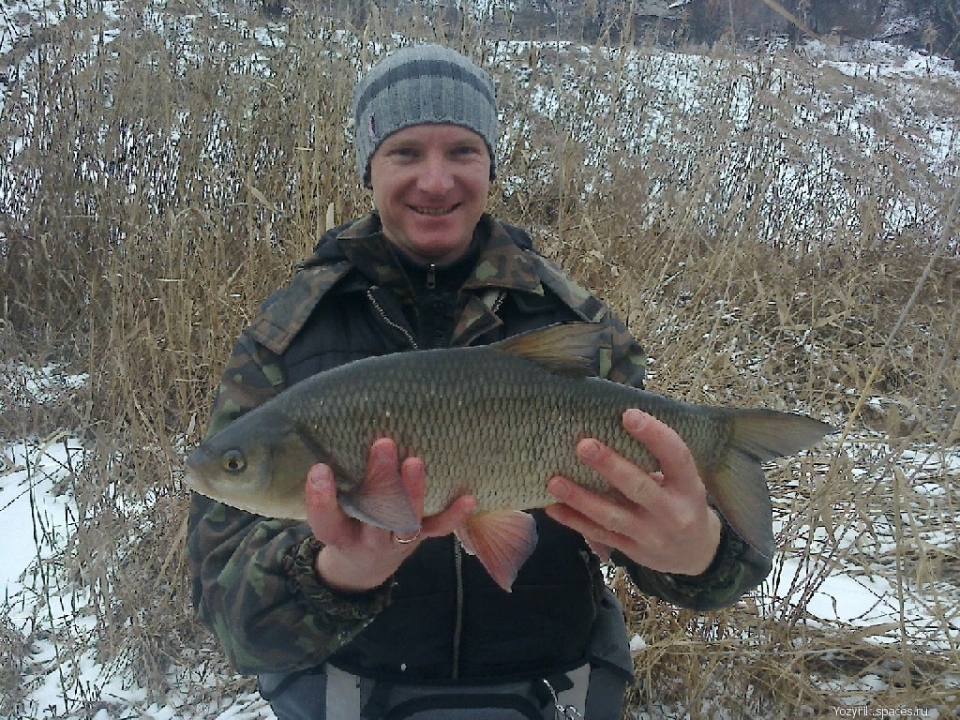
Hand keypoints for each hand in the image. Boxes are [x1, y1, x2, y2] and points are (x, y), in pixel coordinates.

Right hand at [307, 438, 475, 592]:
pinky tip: (468, 498)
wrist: (364, 566)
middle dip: (380, 481)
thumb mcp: (330, 510)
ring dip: (412, 492)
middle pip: (373, 517)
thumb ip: (332, 484)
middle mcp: (366, 541)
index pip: (326, 521)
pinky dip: (454, 516)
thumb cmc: (344, 522)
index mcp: (338, 535)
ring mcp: (395, 543)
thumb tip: (332, 435)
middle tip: (384, 445)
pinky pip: (438, 530)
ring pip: (406, 523)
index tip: (319, 469)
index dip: (321, 499)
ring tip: (415, 462)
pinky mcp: (420, 540)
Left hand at [545, 409, 721, 575]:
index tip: (628, 415)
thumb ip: (657, 460)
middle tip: (583, 445)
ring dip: (581, 498)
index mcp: (689, 487)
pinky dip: (574, 521)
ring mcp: (651, 535)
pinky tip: (552, 507)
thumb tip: (612, 424)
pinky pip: (599, 534)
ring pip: (612, 516)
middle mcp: (673, 513)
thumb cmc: (682, 502)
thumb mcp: (684, 481)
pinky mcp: (632, 550)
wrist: (695, 553)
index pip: (676, 457)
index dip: (654, 435)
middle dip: (610, 466)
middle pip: (639, 488)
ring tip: (554, 480)